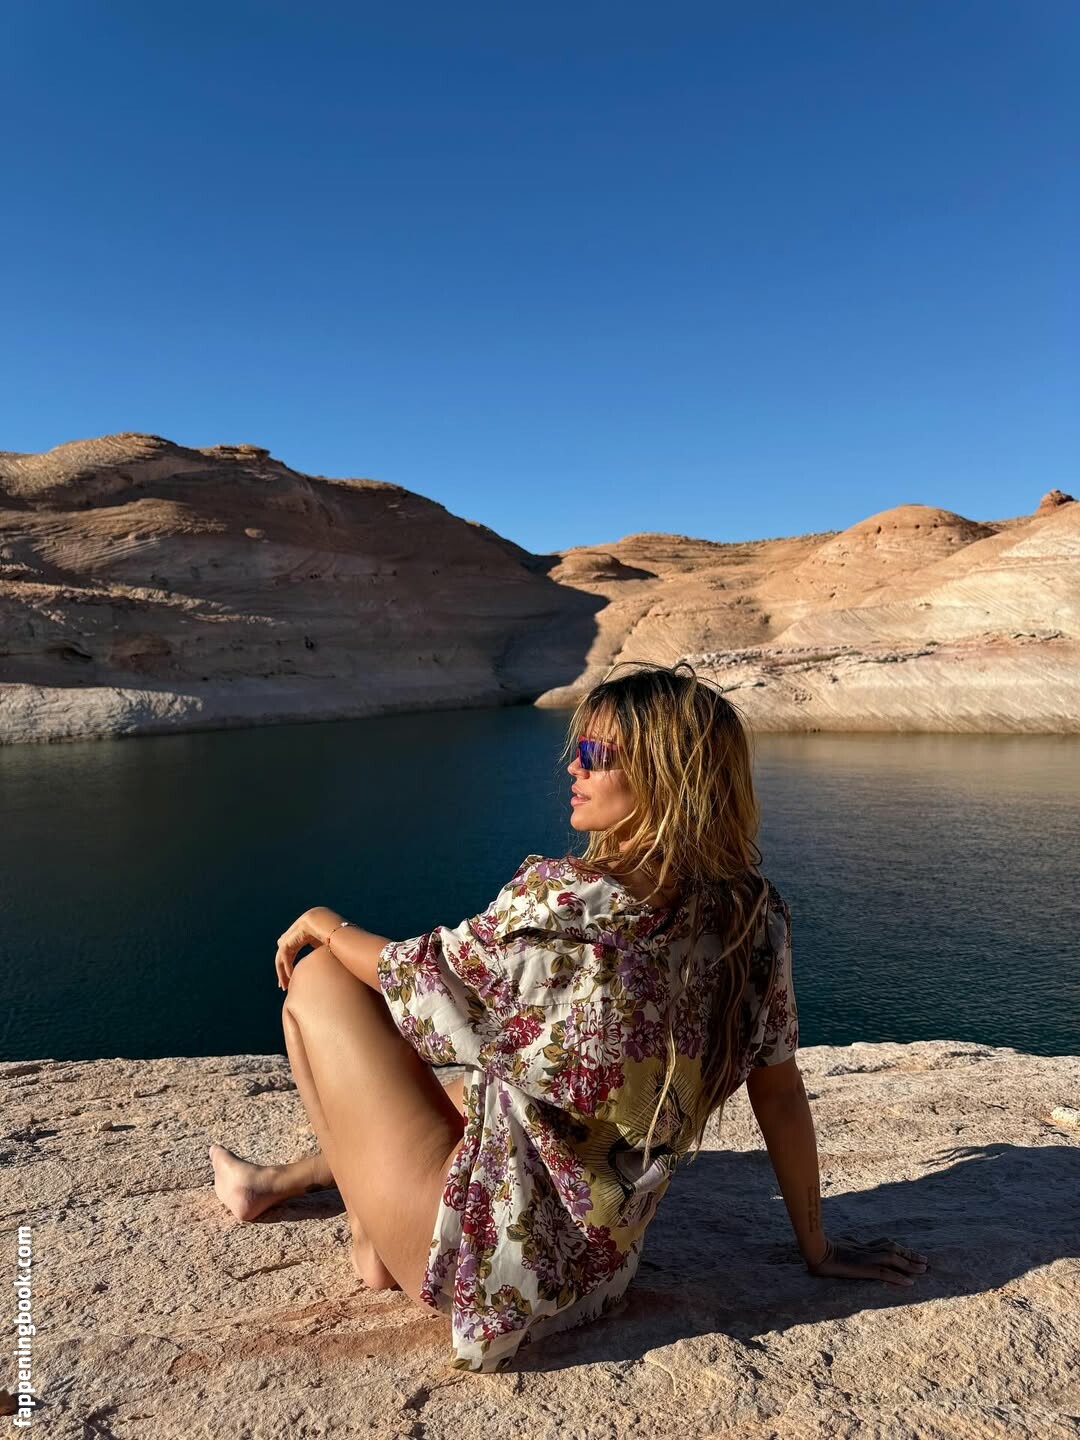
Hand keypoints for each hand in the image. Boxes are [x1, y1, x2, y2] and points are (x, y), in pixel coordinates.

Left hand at [275, 907, 343, 991]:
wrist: (336, 928)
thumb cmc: (338, 937)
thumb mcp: (326, 947)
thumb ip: (318, 954)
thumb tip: (319, 967)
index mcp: (303, 933)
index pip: (291, 950)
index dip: (289, 964)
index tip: (290, 978)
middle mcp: (295, 932)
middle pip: (284, 954)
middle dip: (282, 970)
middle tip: (283, 985)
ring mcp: (292, 934)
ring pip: (281, 956)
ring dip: (282, 972)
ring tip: (285, 985)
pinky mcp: (290, 938)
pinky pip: (285, 955)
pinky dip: (287, 967)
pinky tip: (290, 977)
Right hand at [805, 1234, 929, 1287]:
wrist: (814, 1251)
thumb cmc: (819, 1249)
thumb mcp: (836, 1248)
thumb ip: (846, 1248)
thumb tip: (848, 1247)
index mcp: (861, 1246)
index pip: (885, 1245)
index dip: (899, 1249)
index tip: (911, 1253)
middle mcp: (866, 1250)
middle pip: (893, 1248)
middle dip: (910, 1254)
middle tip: (926, 1260)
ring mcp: (866, 1258)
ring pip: (893, 1258)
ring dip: (910, 1264)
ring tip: (924, 1269)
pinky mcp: (864, 1268)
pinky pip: (885, 1273)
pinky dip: (898, 1277)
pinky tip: (910, 1283)